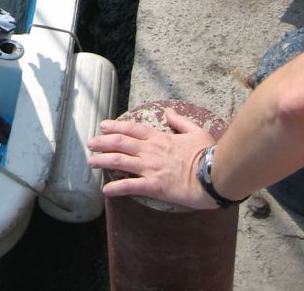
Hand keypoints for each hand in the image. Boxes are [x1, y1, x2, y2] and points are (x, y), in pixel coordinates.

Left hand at [87, 109, 216, 209]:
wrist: (214, 175)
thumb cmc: (208, 154)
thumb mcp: (195, 131)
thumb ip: (180, 122)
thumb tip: (169, 113)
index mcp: (160, 138)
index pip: (132, 129)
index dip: (116, 127)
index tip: (103, 126)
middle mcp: (151, 151)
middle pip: (120, 143)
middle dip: (102, 142)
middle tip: (89, 143)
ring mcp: (151, 168)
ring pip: (120, 161)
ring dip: (102, 160)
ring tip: (90, 162)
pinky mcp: (154, 186)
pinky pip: (130, 186)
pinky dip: (116, 188)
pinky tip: (105, 191)